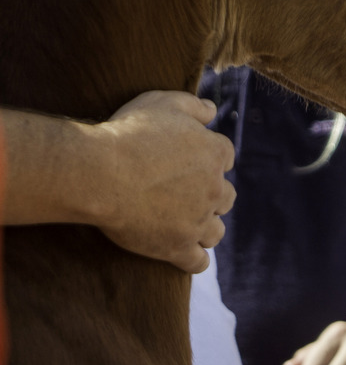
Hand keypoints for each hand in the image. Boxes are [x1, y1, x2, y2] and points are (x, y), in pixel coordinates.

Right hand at [95, 91, 235, 272]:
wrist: (99, 172)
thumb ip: (193, 105)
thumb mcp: (162, 102)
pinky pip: (197, 262)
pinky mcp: (178, 247)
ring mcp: (198, 221)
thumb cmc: (128, 134)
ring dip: (206, 228)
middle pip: (226, 197)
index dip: (210, 159)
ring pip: (216, 232)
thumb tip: (212, 110)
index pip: (226, 157)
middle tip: (187, 195)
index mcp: (214, 154)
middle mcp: (214, 189)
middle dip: (211, 196)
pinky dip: (193, 259)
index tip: (192, 162)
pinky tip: (185, 255)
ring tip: (188, 226)